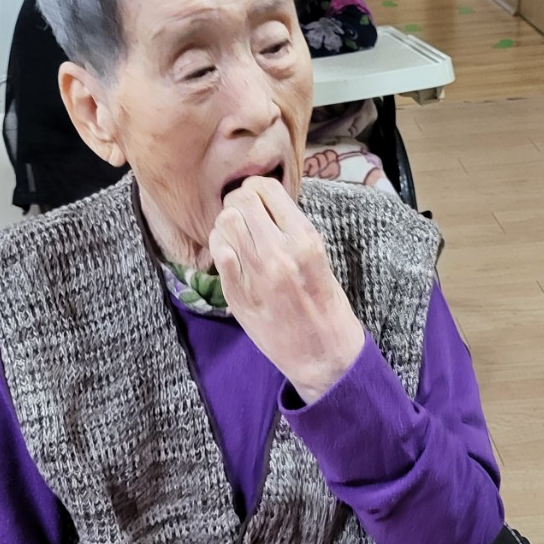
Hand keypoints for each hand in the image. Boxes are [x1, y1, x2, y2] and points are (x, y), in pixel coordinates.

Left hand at [209, 176, 364, 403]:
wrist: (323, 355)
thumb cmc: (325, 305)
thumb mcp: (319, 257)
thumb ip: (291, 230)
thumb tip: (262, 205)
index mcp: (304, 239)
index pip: (266, 189)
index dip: (256, 189)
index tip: (256, 199)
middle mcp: (278, 252)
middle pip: (240, 201)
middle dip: (238, 202)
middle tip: (243, 215)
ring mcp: (255, 274)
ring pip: (224, 223)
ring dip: (226, 224)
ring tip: (236, 235)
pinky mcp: (238, 295)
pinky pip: (218, 254)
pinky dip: (220, 248)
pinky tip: (231, 256)